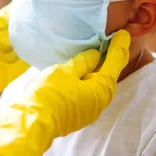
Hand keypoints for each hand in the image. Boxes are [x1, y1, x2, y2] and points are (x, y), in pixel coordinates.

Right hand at [0, 30, 130, 155]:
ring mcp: (90, 110)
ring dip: (98, 70)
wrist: (32, 123)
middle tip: (112, 40)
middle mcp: (101, 101)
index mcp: (102, 88)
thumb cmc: (50, 94)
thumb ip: (83, 61)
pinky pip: (87, 92)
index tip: (123, 33)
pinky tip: (80, 73)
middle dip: (111, 58)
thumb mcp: (66, 71)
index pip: (115, 61)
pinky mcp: (78, 114)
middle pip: (108, 74)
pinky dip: (87, 80)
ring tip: (96, 54)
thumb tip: (95, 55)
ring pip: (97, 84)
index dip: (119, 45)